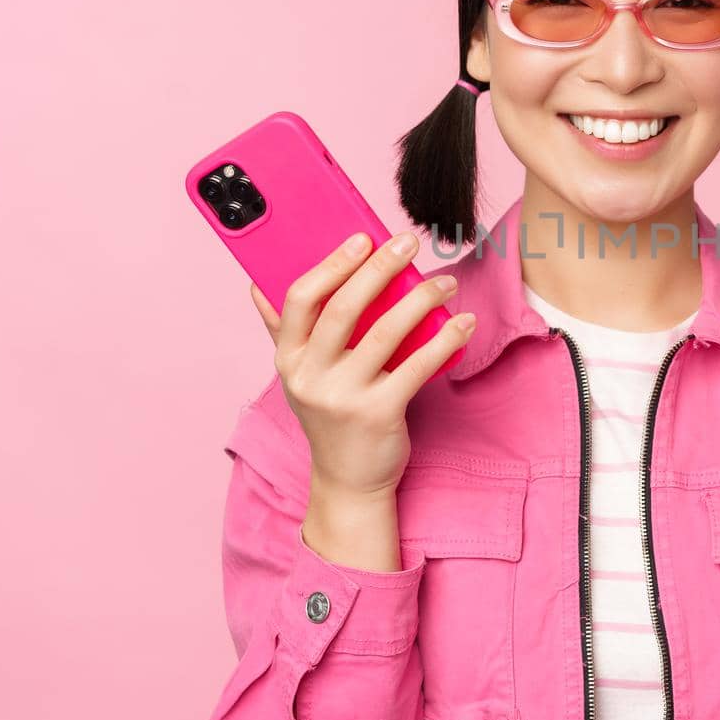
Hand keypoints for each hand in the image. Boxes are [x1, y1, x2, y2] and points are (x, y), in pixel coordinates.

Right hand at [249, 231, 476, 500]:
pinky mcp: (379, 414)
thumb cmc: (331, 418)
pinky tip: (463, 322)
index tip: (362, 238)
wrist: (348, 481)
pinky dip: (445, 339)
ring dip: (421, 300)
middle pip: (344, 309)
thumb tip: (256, 284)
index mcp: (288, 359)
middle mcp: (310, 376)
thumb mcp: (300, 375)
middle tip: (408, 243)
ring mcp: (343, 397)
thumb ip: (282, 331)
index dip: (332, 264)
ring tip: (446, 282)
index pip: (300, 299)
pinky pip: (417, 365)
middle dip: (379, 268)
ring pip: (385, 333)